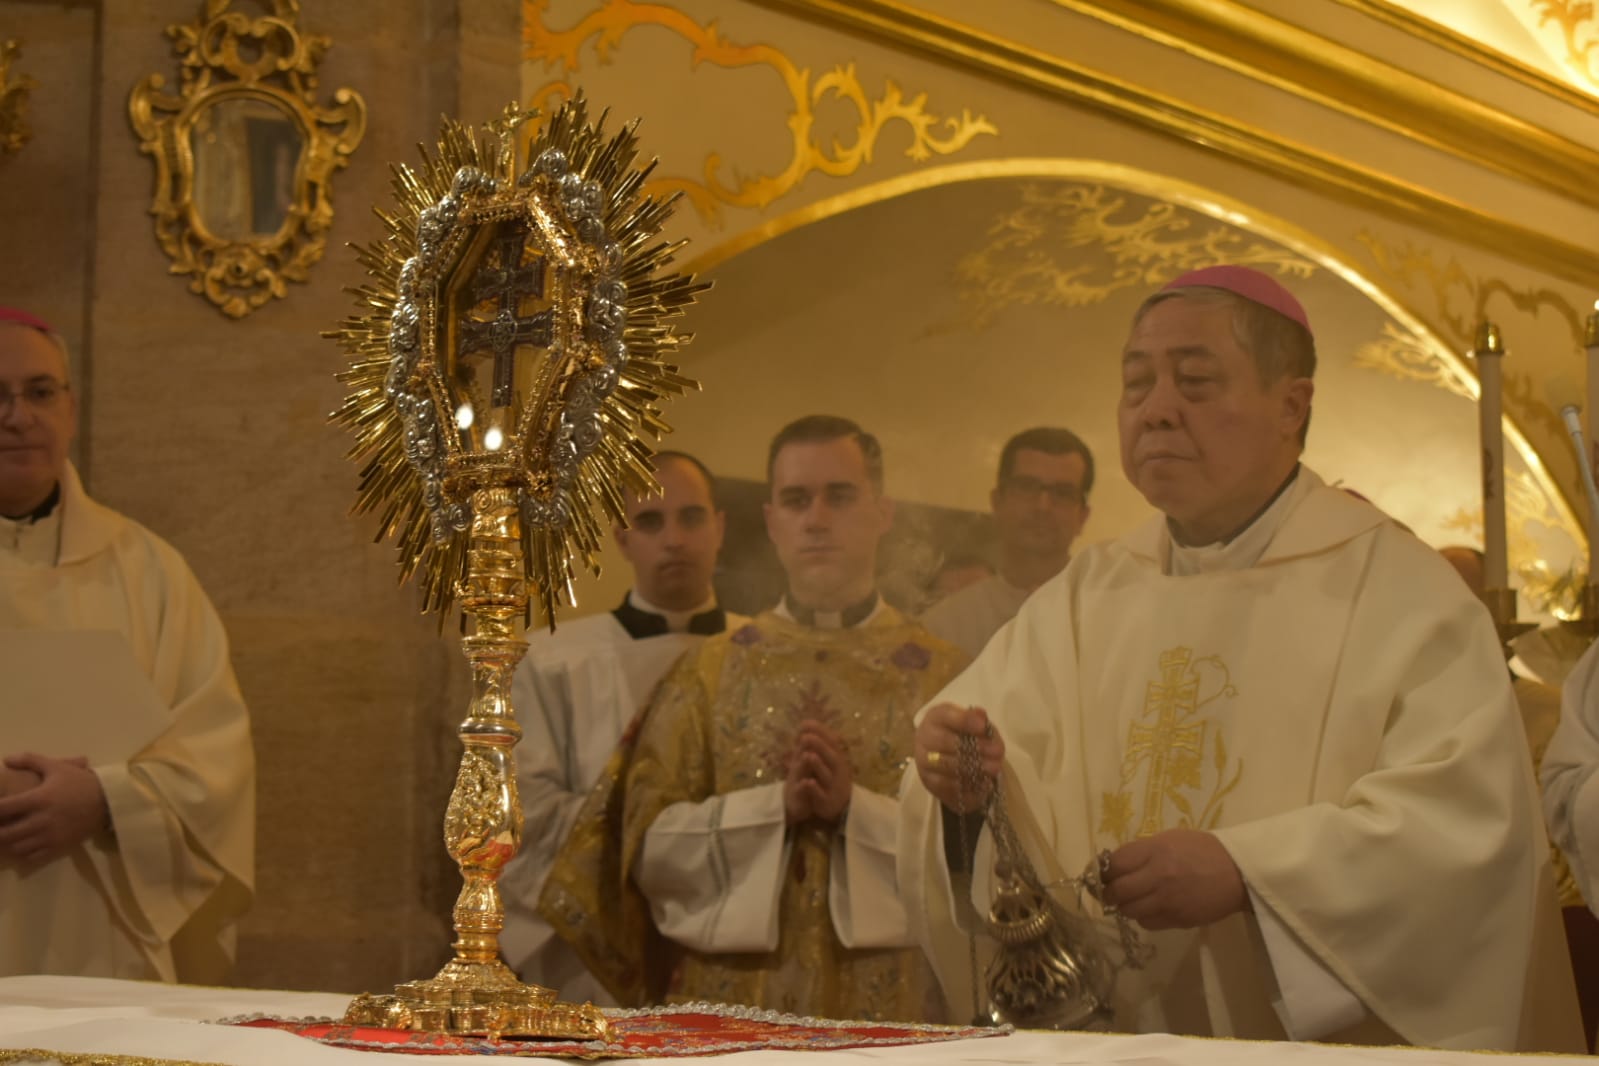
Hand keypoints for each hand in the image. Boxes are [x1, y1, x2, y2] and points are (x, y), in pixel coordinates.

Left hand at [0, 753, 108, 863]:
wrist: (109, 801)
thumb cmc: (80, 782)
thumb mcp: (57, 767)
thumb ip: (30, 760)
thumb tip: (6, 759)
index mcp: (38, 799)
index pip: (3, 808)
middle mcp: (41, 820)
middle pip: (5, 834)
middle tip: (0, 825)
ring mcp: (49, 836)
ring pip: (17, 848)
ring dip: (9, 843)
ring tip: (10, 836)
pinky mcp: (59, 847)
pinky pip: (32, 857)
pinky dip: (24, 853)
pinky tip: (25, 845)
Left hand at [794, 721, 851, 822]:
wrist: (838, 807)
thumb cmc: (829, 779)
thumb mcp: (826, 761)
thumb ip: (817, 745)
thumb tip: (804, 724)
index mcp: (838, 759)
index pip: (832, 742)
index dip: (821, 733)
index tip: (806, 724)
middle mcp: (838, 771)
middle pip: (832, 757)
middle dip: (820, 746)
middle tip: (806, 737)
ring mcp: (833, 787)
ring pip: (827, 775)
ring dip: (818, 765)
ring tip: (808, 755)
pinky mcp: (827, 802)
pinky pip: (822, 795)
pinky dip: (815, 789)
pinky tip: (808, 782)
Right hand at [914, 703, 1003, 812]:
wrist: (942, 751)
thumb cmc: (960, 733)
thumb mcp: (971, 722)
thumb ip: (977, 720)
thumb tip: (981, 715)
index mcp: (935, 718)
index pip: (945, 716)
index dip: (964, 720)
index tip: (983, 726)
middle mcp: (924, 739)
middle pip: (944, 742)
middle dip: (974, 748)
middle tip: (998, 752)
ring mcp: (924, 763)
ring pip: (946, 768)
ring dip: (973, 769)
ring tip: (995, 769)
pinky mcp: (929, 783)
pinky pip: (947, 788)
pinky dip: (968, 788)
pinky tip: (985, 784)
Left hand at [1102, 828, 1245, 929]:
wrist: (1239, 874)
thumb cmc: (1203, 851)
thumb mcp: (1170, 839)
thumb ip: (1142, 851)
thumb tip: (1116, 864)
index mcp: (1154, 851)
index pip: (1114, 865)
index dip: (1104, 870)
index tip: (1104, 873)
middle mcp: (1157, 877)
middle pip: (1116, 891)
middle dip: (1109, 892)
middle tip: (1112, 890)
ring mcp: (1167, 901)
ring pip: (1129, 910)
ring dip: (1126, 906)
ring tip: (1133, 899)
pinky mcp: (1177, 920)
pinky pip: (1147, 923)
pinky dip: (1144, 917)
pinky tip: (1151, 908)